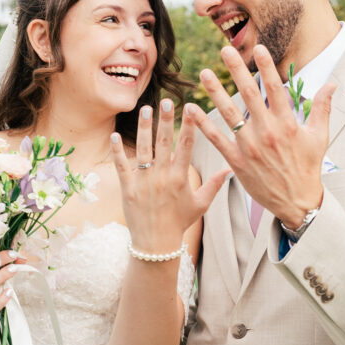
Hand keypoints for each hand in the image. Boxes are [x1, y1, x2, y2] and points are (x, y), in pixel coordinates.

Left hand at [111, 99, 229, 252]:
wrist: (156, 244)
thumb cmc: (179, 223)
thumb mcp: (200, 204)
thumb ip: (214, 185)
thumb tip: (230, 168)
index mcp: (181, 178)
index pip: (186, 146)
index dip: (189, 126)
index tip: (190, 108)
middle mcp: (163, 177)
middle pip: (165, 143)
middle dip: (166, 120)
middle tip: (167, 101)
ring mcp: (144, 182)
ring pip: (143, 150)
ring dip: (144, 128)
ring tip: (145, 109)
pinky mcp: (128, 188)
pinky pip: (122, 166)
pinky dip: (117, 151)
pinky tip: (114, 135)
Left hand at [188, 44, 335, 228]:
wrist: (296, 201)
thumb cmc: (308, 167)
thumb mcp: (320, 137)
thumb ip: (322, 108)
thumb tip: (331, 84)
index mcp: (287, 124)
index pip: (274, 88)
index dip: (265, 66)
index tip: (258, 47)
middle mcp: (267, 132)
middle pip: (249, 95)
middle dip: (236, 70)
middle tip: (225, 50)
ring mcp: (250, 147)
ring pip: (229, 114)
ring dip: (215, 92)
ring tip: (204, 73)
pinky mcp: (237, 161)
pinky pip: (217, 139)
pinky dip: (203, 124)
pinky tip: (192, 109)